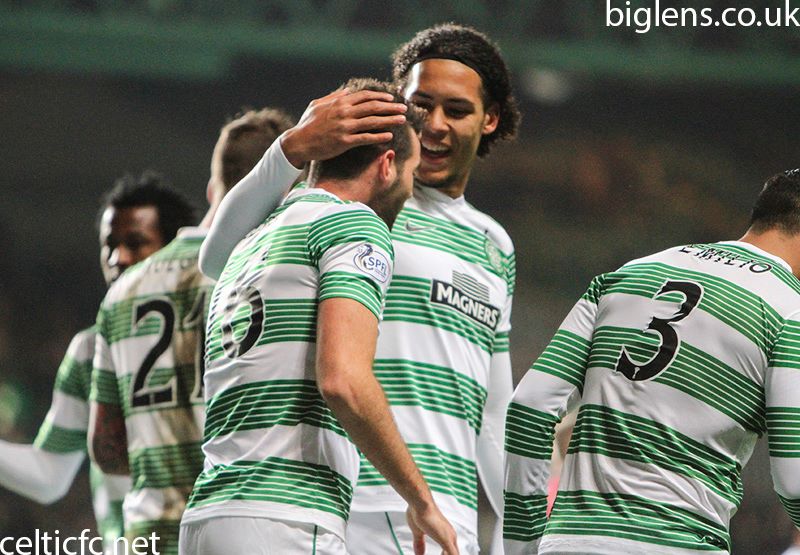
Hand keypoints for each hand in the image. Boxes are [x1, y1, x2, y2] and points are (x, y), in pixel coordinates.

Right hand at [280, 88, 406, 167]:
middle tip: (404, 109)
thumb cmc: (307, 124)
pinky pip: (366, 138)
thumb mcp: (318, 105)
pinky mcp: (344, 142)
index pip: (365, 97)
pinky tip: (389, 136)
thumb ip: (333, 96)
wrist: (298, 142)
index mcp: (339, 102)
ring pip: (372, 122)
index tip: (391, 100)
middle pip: (373, 107)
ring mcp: (345, 127)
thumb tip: (346, 90)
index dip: (380, 97)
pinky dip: (379, 136)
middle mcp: (344, 112)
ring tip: (402, 120)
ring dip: (389, 120)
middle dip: (391, 107)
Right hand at [406, 502, 459, 554]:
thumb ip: (419, 544)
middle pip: (454, 554)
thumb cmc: (420, 512)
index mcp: (445, 533)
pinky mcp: (446, 540)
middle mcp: (450, 535)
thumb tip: (418, 553)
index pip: (450, 551)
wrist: (420, 504)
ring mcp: (450, 538)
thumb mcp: (418, 532)